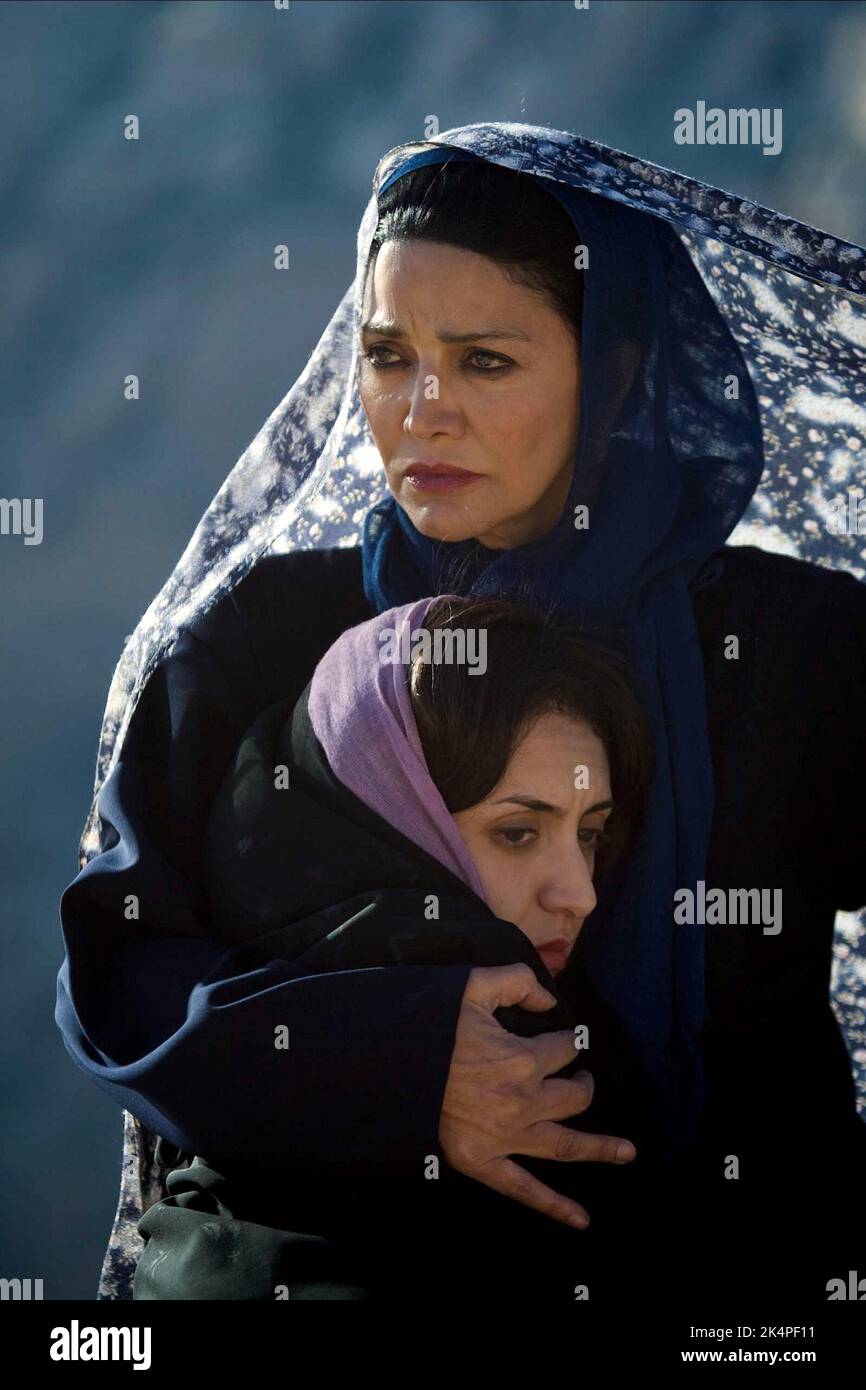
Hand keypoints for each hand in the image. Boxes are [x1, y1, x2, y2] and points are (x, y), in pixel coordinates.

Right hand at [438, 963, 636, 1228]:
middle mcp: (523, 1101)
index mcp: (522, 1059)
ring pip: (566, 1145)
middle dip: (582, 1084)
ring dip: (600, 1148)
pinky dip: (554, 1206)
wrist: (387, 1069)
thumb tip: (550, 999)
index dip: (568, 1041)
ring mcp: (506, 1137)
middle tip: (581, 1079)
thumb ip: (516, 982)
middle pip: (573, 1096)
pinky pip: (526, 1190)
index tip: (565, 1039)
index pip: (564, 1049)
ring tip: (627, 1152)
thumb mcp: (472, 986)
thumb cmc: (429, 1026)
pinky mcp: (484, 1163)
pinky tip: (581, 1220)